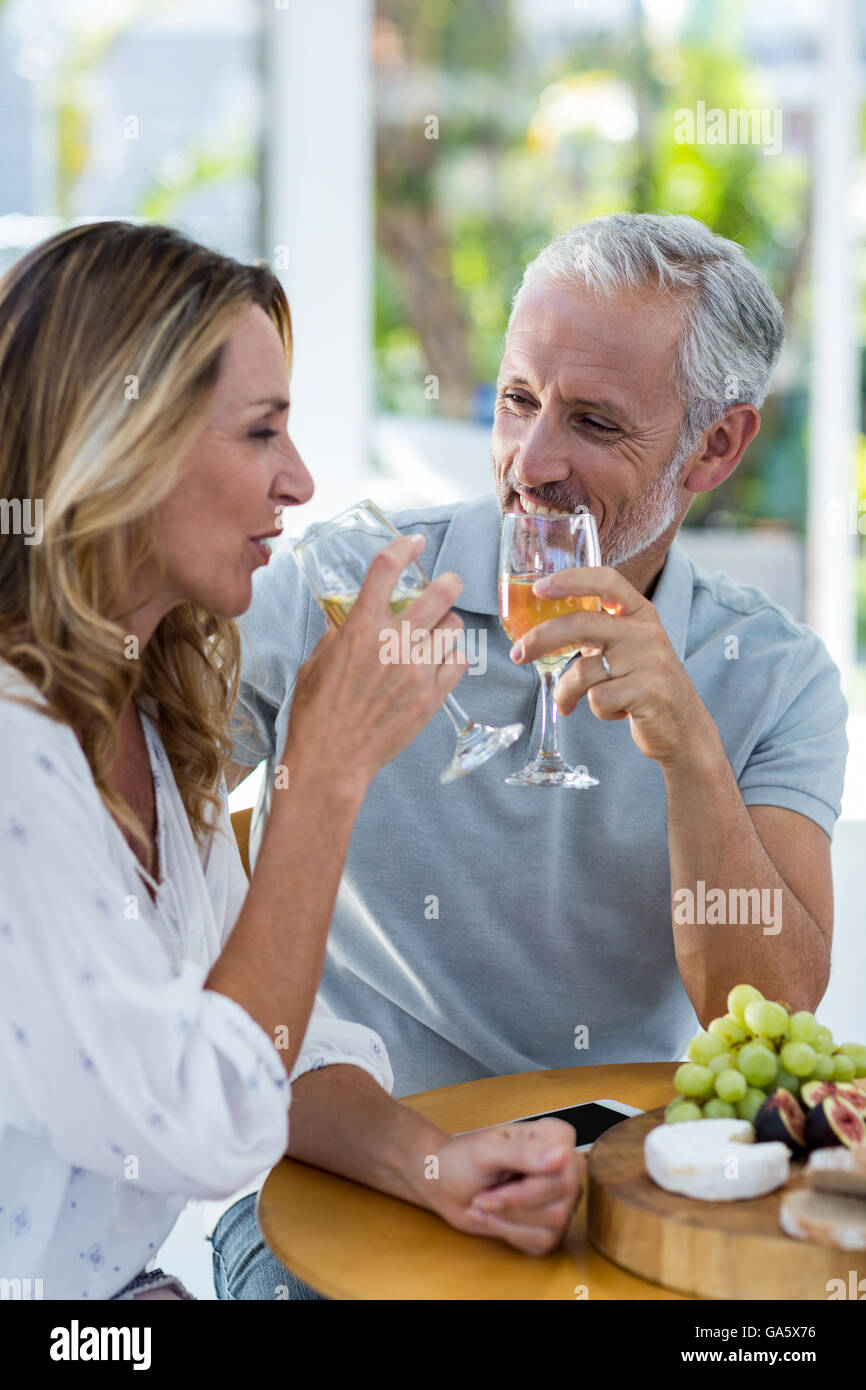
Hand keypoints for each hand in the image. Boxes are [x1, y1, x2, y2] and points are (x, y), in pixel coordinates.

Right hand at [285, 535, 466, 787]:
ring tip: (437, 633)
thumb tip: (351, 619)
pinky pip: (458, 662)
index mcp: (359, 630)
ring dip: (447, 624)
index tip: (414, 542)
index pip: (386, 570)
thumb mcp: (316, 663)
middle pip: (439, 593)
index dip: (404, 548)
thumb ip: (339, 635)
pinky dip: (452, 657)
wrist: (331, 760)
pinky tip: (440, 661)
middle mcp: (392, 644)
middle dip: (449, 581)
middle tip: (449, 583)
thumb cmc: (315, 713)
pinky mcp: (431, 697)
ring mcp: (416, 671)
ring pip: (453, 627)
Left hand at [419, 1119, 584, 1255]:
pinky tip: (494, 1218)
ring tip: (484, 1204)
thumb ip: (522, 1154)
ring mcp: (562, 1198)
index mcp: (555, 1137)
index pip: (562, 1173)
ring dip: (508, 1220)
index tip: (496, 1182)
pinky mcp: (552, 1224)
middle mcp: (567, 1167)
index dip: (527, 1189)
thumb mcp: (485, 1152)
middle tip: (482, 1197)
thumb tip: (563, 1155)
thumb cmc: (463, 1160)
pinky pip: (544, 1242)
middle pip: (558, 1203)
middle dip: (512, 1205)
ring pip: (553, 1225)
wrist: (446, 1184)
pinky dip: (511, 1234)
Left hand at [508, 565, 718, 769]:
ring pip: (582, 671)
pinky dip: (596, 710)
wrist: (685, 730)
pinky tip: (614, 712)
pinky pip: (597, 698)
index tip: (539, 588)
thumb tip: (542, 630)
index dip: (570, 580)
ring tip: (569, 703)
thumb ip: (598, 633)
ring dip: (566, 692)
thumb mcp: (629, 649)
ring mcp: (649, 661)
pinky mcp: (648, 692)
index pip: (606, 580)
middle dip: (540, 639)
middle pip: (580, 624)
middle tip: (517, 654)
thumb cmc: (645, 687)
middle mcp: (646, 632)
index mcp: (641, 613)